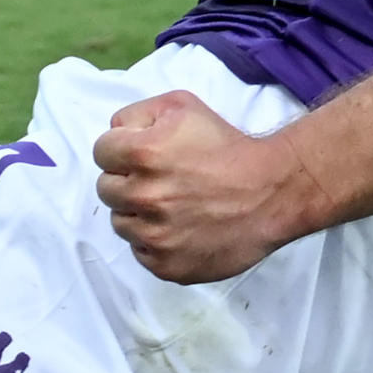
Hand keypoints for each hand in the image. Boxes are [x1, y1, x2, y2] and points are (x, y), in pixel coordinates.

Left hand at [91, 90, 311, 285]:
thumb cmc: (226, 146)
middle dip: (127, 181)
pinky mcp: (167, 265)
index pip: (101, 152)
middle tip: (160, 179)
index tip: (142, 154)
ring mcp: (154, 237)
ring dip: (138, 213)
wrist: (271, 191)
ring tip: (172, 204)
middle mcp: (144, 197)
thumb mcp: (182, 107)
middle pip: (106, 189)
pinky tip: (180, 227)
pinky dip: (154, 241)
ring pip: (121, 223)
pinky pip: (141, 252)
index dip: (121, 149)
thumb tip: (115, 133)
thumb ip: (138, 114)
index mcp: (142, 154)